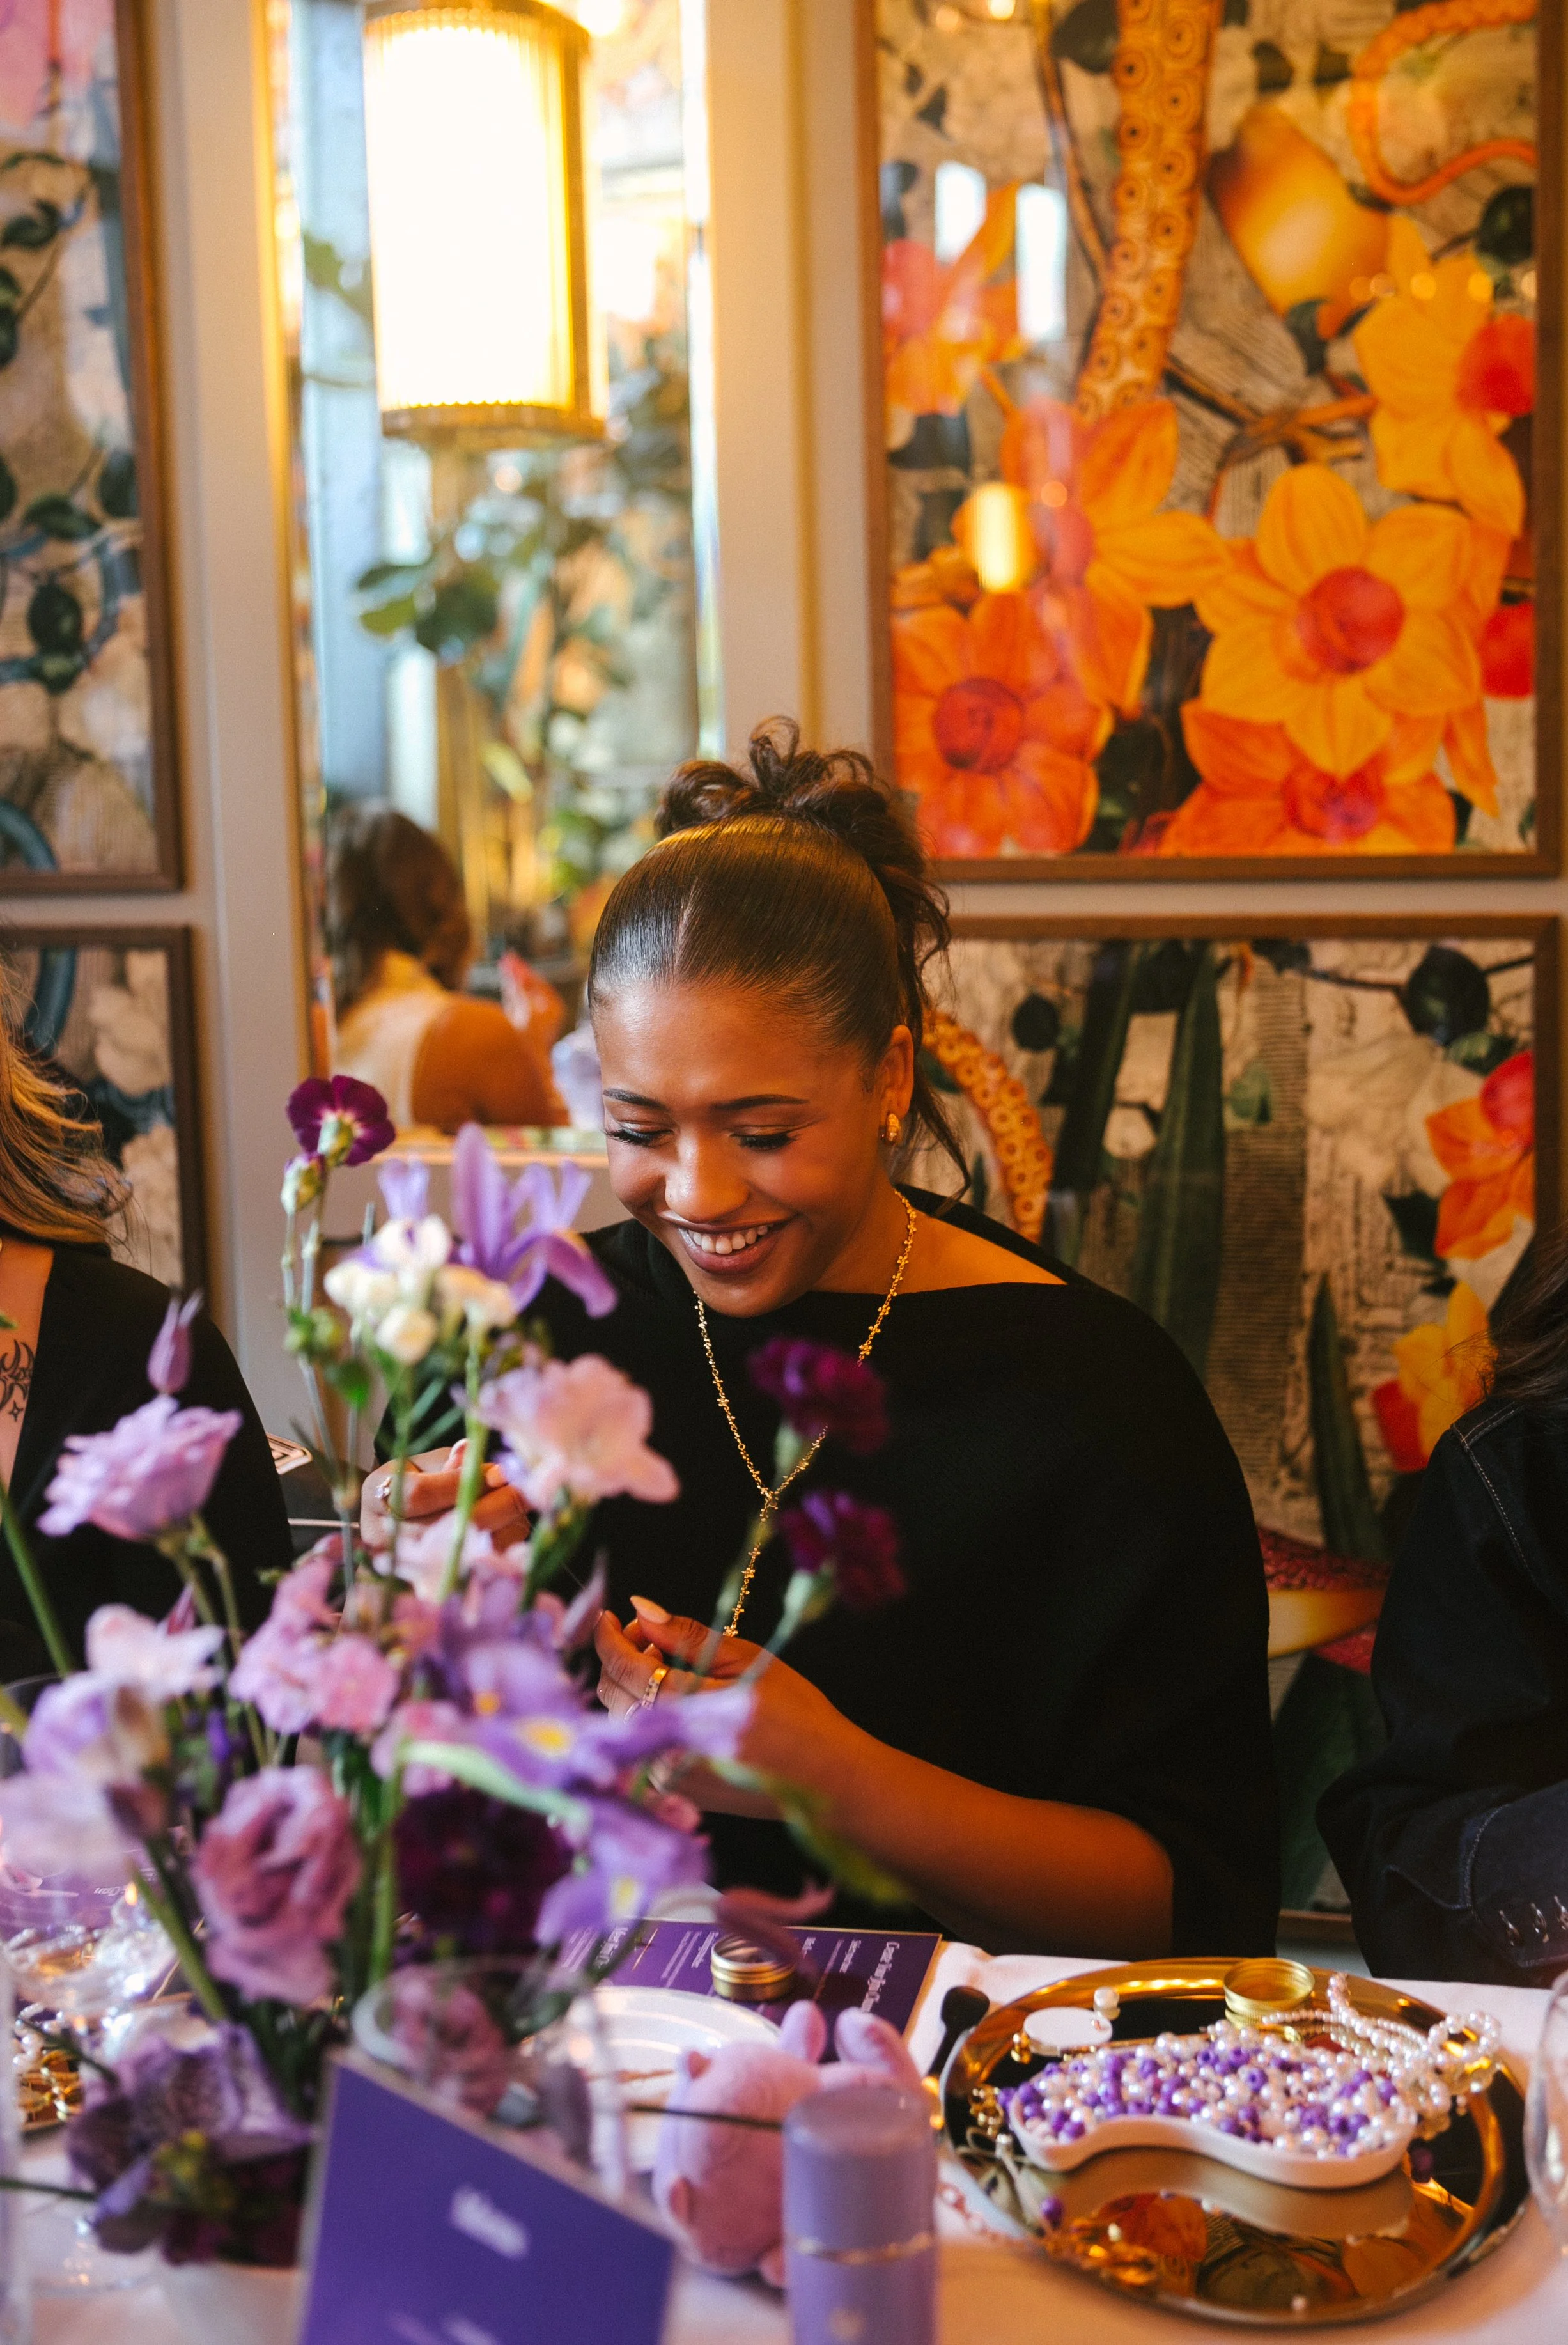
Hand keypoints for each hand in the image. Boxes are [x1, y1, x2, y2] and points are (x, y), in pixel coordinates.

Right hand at [359, 1440, 530, 1554]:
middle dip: (495, 1505)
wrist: (397, 1521)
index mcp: (376, 1496)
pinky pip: (476, 1568)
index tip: (500, 1472)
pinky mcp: (430, 1584)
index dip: (463, 1482)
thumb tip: (472, 1451)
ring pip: (465, 1551)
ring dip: (503, 1526)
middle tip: (526, 1489)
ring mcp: (404, 1567)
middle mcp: (383, 1537)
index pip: (420, 1495)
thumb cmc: (414, 1481)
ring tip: (522, 1505)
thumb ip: (448, 1462)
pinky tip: (513, 1526)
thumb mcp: (424, 1463)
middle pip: (445, 1527)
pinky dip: (501, 1546)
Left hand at [595, 1600, 858, 1816]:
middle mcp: (667, 1747)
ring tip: (672, 1666)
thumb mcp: (745, 1659)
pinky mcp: (674, 1792)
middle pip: (611, 1695)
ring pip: (621, 1721)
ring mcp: (666, 1775)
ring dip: (632, 1688)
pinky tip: (679, 1701)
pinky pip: (641, 1744)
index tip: (607, 1617)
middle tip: (653, 1637)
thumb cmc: (796, 1711)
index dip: (607, 1637)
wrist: (826, 1776)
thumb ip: (686, 1635)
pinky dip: (646, 1716)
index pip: (622, 1666)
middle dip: (622, 1659)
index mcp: (686, 1707)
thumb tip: (640, 1609)